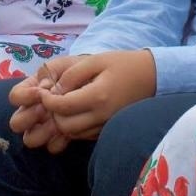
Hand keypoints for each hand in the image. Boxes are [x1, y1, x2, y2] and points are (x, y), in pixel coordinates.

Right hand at [9, 57, 75, 149]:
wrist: (103, 82)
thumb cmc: (81, 70)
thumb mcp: (66, 64)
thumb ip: (51, 71)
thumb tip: (43, 87)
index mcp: (32, 89)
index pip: (15, 96)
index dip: (25, 96)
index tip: (41, 92)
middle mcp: (34, 110)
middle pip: (16, 122)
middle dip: (29, 116)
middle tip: (47, 109)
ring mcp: (46, 126)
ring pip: (31, 139)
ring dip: (41, 132)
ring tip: (57, 122)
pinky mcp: (61, 137)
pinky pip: (52, 147)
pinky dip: (59, 141)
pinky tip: (69, 132)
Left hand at [36, 50, 156, 147]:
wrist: (151, 77)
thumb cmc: (123, 64)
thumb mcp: (96, 60)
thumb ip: (73, 74)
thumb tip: (53, 89)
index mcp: (98, 96)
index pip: (62, 107)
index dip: (47, 100)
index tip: (43, 91)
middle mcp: (102, 116)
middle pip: (64, 125)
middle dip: (53, 113)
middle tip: (52, 98)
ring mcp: (106, 126)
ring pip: (72, 134)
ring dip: (62, 121)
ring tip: (63, 104)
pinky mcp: (107, 130)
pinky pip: (83, 135)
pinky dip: (74, 126)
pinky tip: (76, 111)